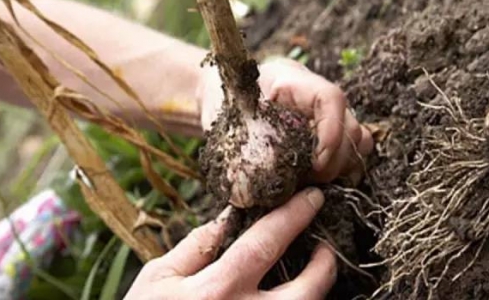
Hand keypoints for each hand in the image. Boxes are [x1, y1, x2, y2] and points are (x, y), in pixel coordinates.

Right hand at [124, 188, 335, 299]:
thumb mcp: (159, 278)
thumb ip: (194, 246)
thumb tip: (226, 218)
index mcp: (216, 291)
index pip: (266, 243)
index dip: (293, 216)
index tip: (312, 198)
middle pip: (307, 291)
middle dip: (326, 266)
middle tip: (328, 247)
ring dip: (318, 291)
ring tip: (315, 271)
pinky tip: (291, 294)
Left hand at [197, 58, 372, 182]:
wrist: (223, 92)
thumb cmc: (223, 102)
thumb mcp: (224, 124)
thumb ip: (236, 155)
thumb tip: (244, 195)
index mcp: (292, 82)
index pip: (331, 98)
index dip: (331, 132)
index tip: (316, 164)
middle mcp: (317, 95)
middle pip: (351, 125)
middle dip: (333, 161)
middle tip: (307, 180)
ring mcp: (326, 113)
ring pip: (358, 140)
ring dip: (341, 166)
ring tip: (310, 181)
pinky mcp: (327, 130)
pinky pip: (351, 151)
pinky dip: (341, 169)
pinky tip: (316, 181)